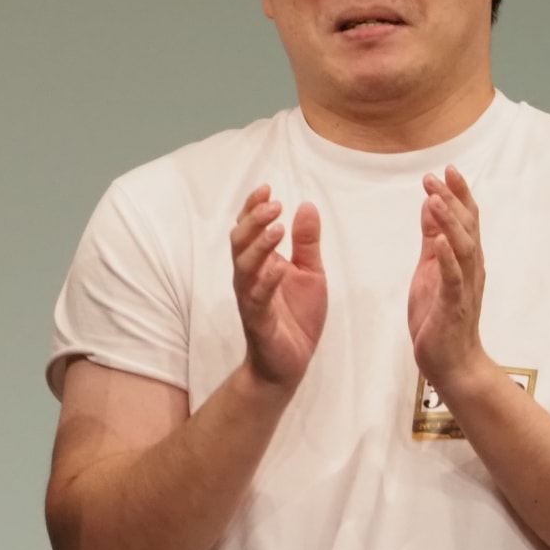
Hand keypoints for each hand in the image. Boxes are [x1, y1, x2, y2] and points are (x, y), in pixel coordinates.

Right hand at [230, 185, 326, 388]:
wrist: (290, 362)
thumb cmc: (296, 317)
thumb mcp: (310, 272)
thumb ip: (307, 242)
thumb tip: (306, 206)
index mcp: (260, 263)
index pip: (248, 229)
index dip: (253, 207)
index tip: (267, 187)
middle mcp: (249, 277)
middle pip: (239, 241)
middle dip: (253, 220)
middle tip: (273, 204)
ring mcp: (251, 298)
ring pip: (243, 265)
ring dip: (258, 245)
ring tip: (276, 228)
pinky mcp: (258, 320)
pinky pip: (258, 297)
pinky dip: (268, 280)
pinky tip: (280, 267)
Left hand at [407, 167, 488, 392]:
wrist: (451, 362)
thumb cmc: (439, 317)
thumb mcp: (430, 270)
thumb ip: (432, 239)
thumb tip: (431, 206)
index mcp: (464, 260)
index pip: (465, 220)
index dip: (458, 194)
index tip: (447, 169)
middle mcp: (470, 269)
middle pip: (466, 227)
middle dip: (452, 200)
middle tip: (436, 175)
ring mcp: (464, 287)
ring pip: (462, 248)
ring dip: (449, 222)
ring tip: (435, 199)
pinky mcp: (453, 305)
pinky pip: (453, 278)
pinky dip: (447, 258)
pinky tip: (438, 241)